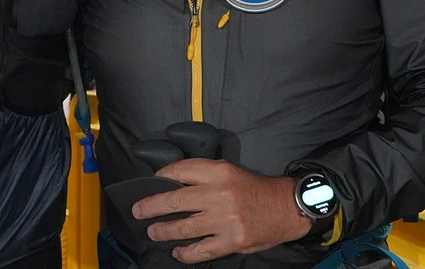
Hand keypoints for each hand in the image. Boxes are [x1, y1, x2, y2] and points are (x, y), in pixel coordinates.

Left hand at [132, 159, 310, 262]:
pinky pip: (201, 250)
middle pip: (175, 200)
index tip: (151, 183)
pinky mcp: (232, 241)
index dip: (161, 177)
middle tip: (138, 211)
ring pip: (184, 228)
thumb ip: (204, 176)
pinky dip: (185, 253)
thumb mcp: (229, 171)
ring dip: (164, 231)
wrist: (286, 207)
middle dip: (151, 206)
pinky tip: (177, 252)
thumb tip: (173, 184)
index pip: (180, 171)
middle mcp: (219, 194)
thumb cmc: (254, 189)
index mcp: (218, 172)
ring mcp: (224, 220)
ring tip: (152, 232)